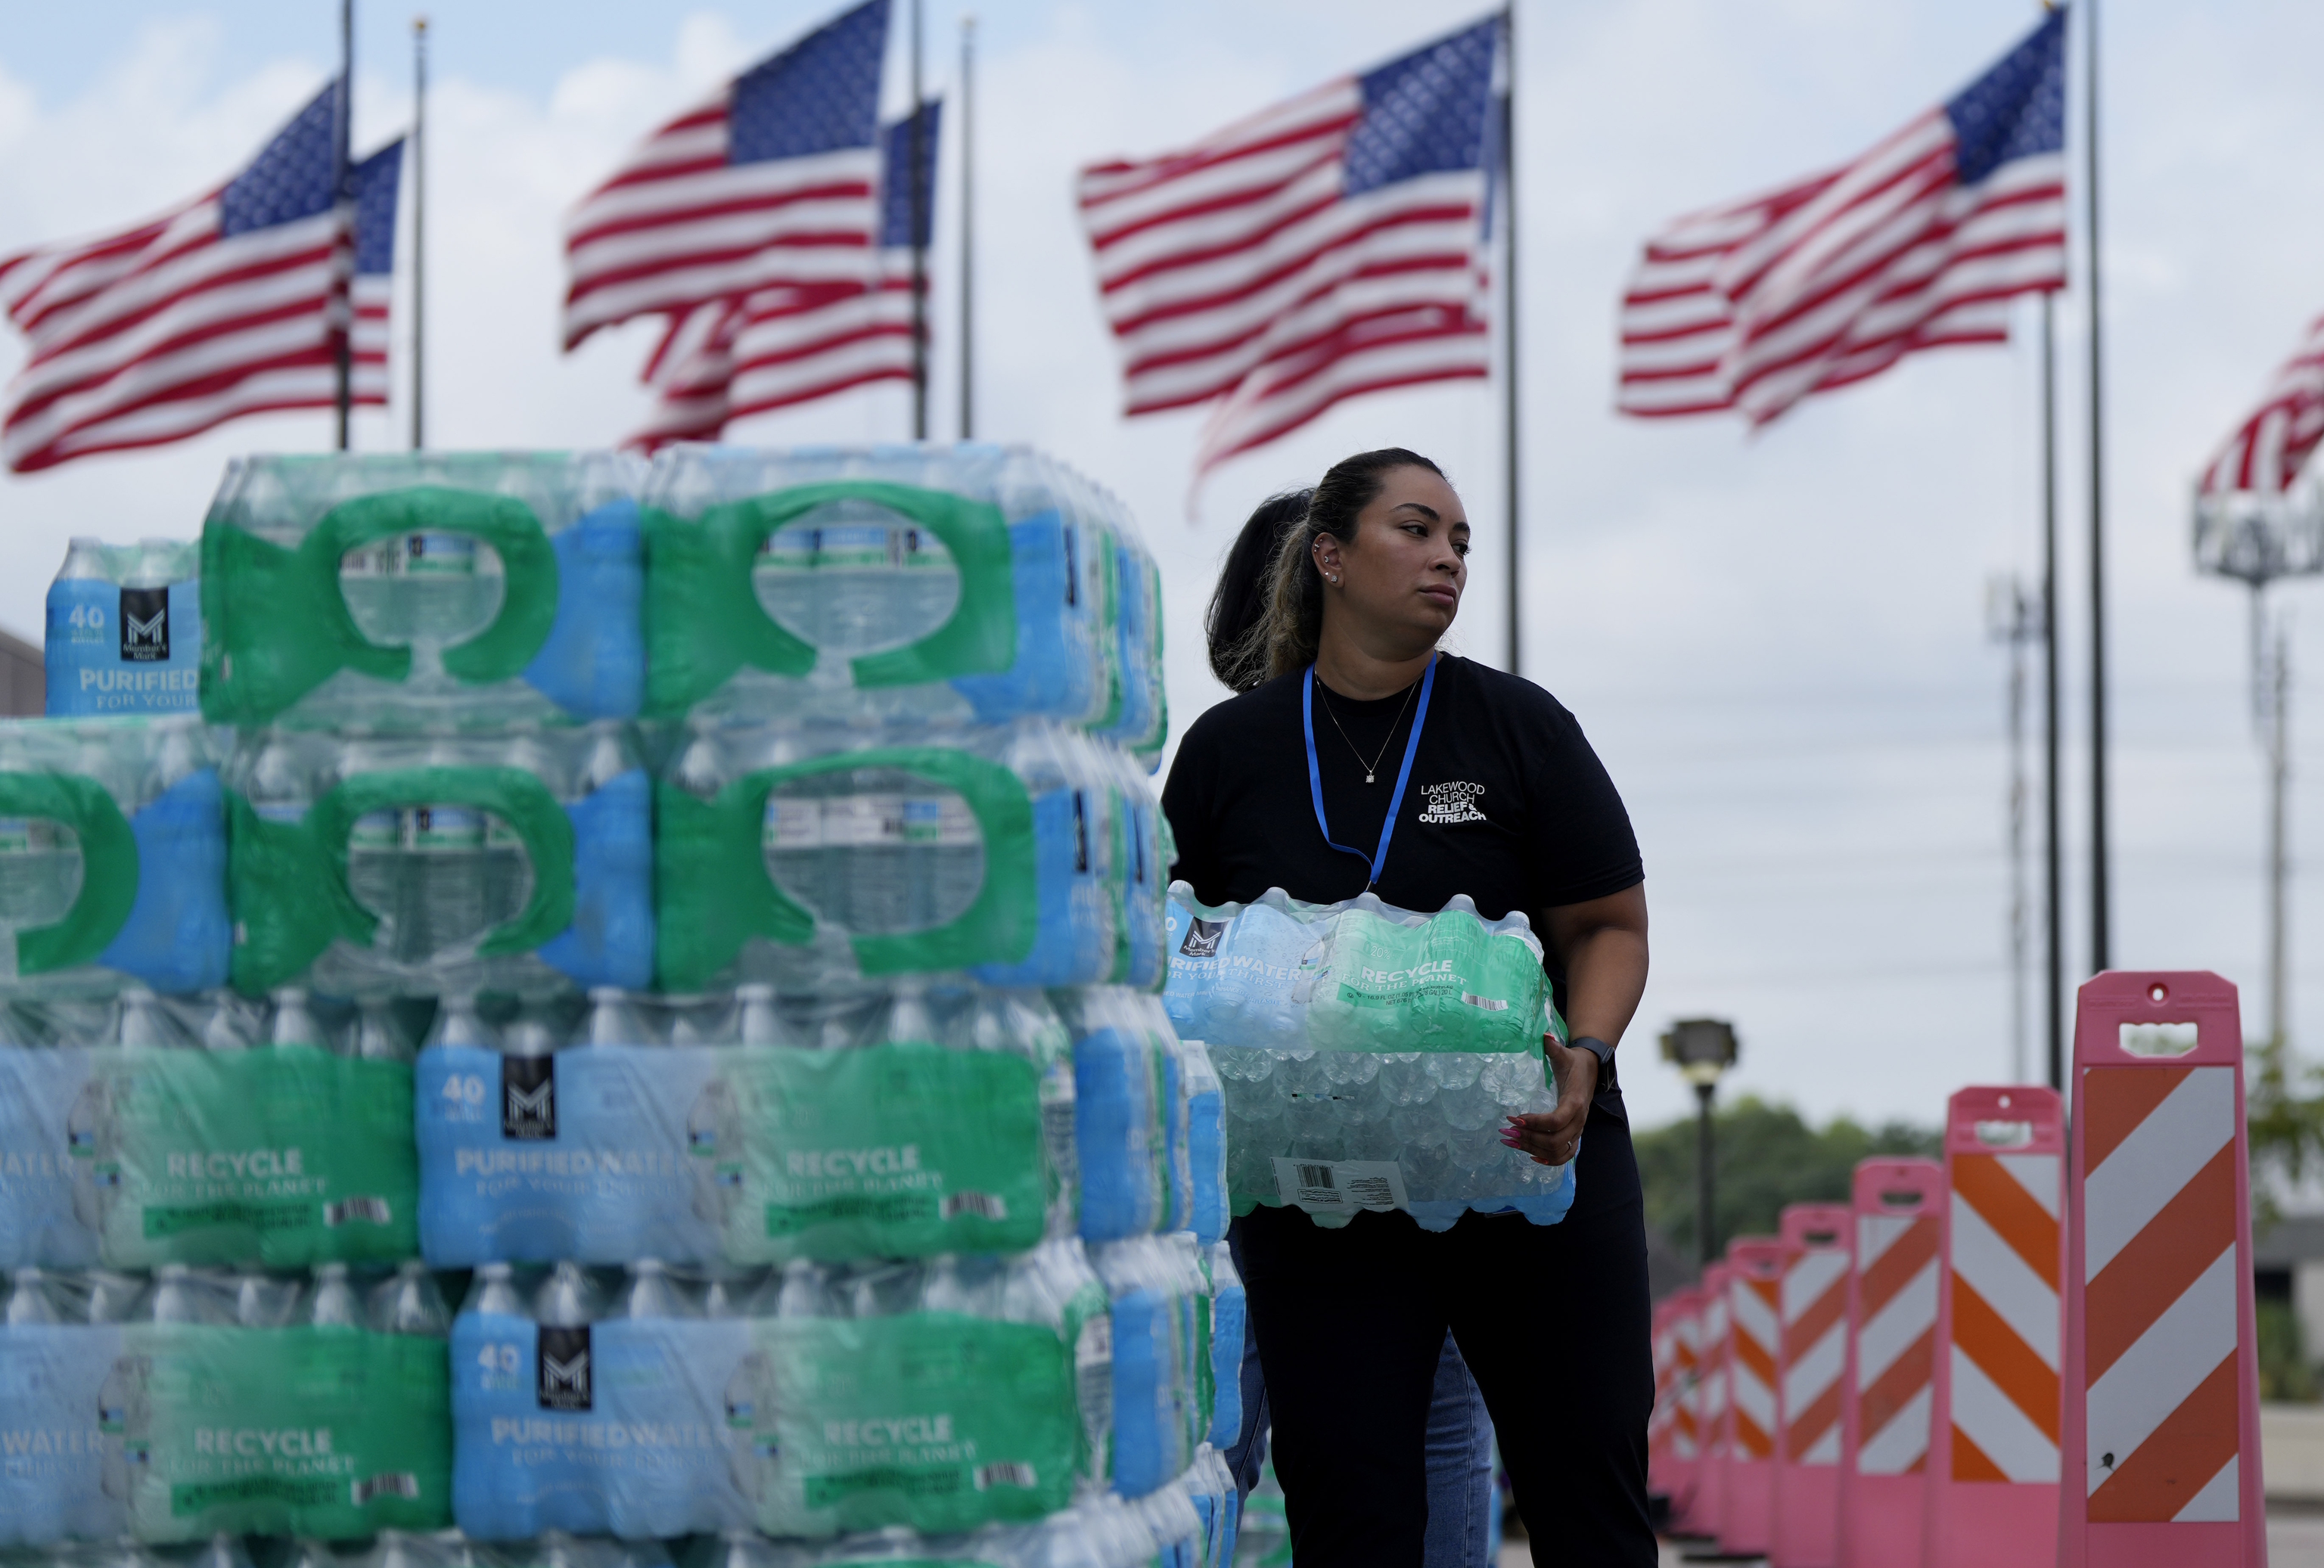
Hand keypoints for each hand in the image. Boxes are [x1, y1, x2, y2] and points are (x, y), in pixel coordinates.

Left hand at [1501, 1036, 1596, 1166]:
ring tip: (1511, 1142)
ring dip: (1533, 1150)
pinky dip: (1549, 1160)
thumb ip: (1553, 1047)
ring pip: (1558, 1151)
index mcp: (1575, 1101)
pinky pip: (1565, 1154)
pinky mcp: (1575, 1134)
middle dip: (1528, 1138)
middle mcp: (1579, 1119)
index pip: (1556, 1120)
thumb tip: (1544, 1036)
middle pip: (1555, 1140)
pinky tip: (1530, 1156)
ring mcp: (1578, 1129)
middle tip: (1507, 1131)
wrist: (1592, 1069)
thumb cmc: (1574, 1062)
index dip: (1534, 1122)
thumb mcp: (1564, 1053)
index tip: (1513, 1117)